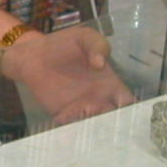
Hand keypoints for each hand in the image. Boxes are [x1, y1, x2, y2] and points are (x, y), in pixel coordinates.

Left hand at [2, 27, 135, 124]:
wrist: (34, 55)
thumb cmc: (63, 44)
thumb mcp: (84, 37)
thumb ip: (97, 45)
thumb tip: (100, 63)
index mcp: (110, 84)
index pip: (128, 102)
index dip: (132, 109)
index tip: (130, 113)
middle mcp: (99, 100)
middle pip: (114, 120)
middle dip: (114, 125)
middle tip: (109, 122)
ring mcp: (81, 109)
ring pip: (94, 126)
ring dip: (95, 129)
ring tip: (90, 122)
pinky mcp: (63, 115)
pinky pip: (72, 127)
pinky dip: (74, 130)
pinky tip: (71, 123)